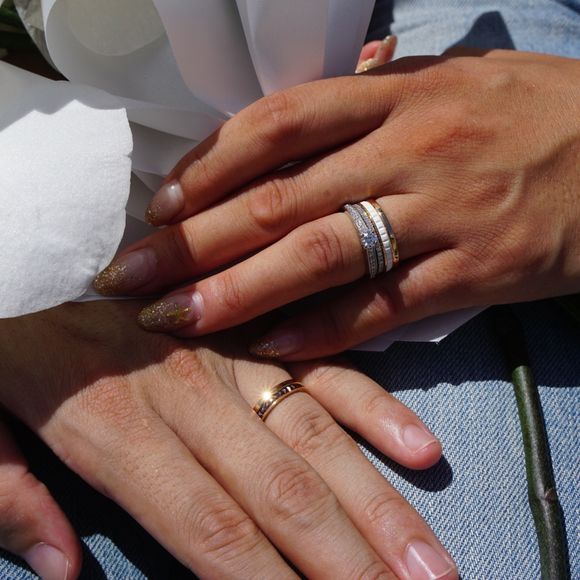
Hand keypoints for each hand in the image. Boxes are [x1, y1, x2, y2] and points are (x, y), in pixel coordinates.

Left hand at [0, 301, 454, 578]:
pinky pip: (319, 365)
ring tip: (433, 560)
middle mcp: (191, 394)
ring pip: (318, 436)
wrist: (38, 236)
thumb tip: (62, 571)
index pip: (211, 529)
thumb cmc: (4, 332)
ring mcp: (231, 354)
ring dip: (379, 502)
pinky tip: (419, 448)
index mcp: (115, 426)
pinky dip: (371, 406)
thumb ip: (10, 491)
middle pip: (284, 494)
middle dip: (352, 561)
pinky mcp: (251, 327)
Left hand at [93, 50, 579, 359]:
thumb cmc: (533, 110)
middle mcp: (410, 149)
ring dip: (240, 291)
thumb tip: (311, 100)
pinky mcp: (477, 270)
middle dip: (194, 241)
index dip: (209, 163)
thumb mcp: (452, 79)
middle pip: (279, 197)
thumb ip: (375, 95)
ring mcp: (444, 212)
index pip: (278, 121)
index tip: (157, 204)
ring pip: (321, 254)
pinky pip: (385, 307)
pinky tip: (270, 345)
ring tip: (176, 320)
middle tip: (131, 277)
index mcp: (398, 95)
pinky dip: (323, 329)